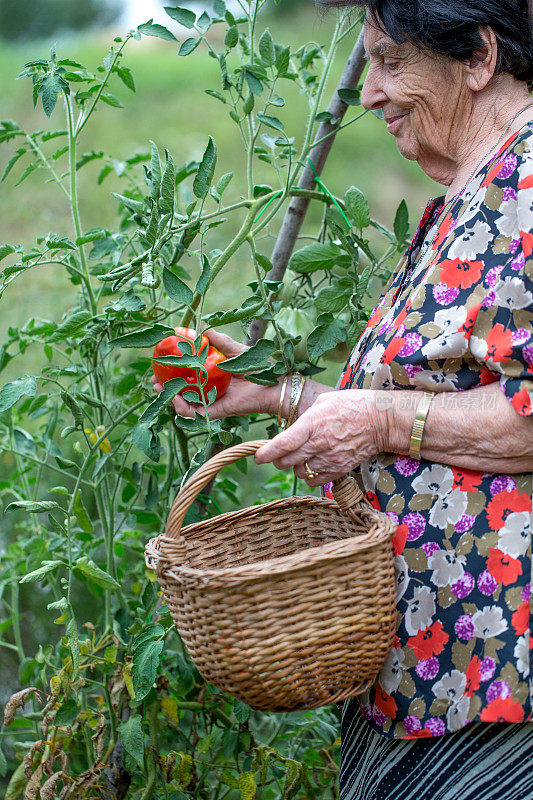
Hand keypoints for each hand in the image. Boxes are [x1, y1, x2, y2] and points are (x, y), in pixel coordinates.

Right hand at [150, 328, 278, 418]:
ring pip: (185, 405)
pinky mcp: (218, 411)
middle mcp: (208, 390)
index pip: (185, 375)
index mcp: (210, 375)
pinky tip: (177, 400)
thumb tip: (199, 326)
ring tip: (162, 390)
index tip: (156, 365)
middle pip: (181, 392)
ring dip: (170, 400)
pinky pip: (197, 414)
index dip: (169, 372)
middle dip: (164, 388)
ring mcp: (212, 402)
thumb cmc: (258, 365)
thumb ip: (217, 339)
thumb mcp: (234, 348)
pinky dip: (184, 410)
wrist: (274, 383)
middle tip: (153, 381)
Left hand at [254, 390, 385, 485]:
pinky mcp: (339, 470)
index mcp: (313, 423)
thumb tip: (292, 429)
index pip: (284, 443)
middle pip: (287, 461)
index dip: (267, 453)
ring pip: (299, 472)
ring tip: (301, 456)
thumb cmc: (352, 405)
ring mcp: (330, 459)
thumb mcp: (323, 401)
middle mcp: (319, 443)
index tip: (258, 456)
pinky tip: (313, 465)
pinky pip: (315, 481)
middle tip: (279, 453)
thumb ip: (305, 417)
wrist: (381, 420)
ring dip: (295, 466)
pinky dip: (310, 476)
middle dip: (277, 459)